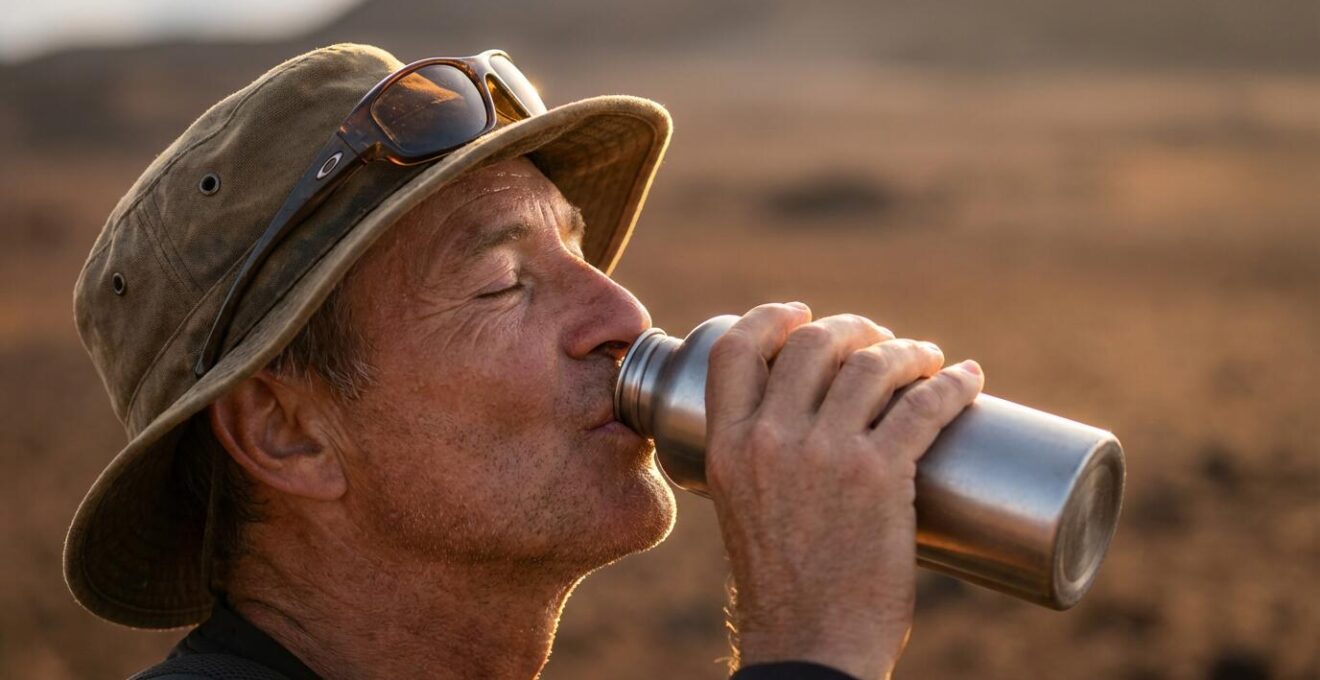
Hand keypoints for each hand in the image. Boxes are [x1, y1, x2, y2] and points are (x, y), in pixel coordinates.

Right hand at [705, 302, 983, 679]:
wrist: (811, 643)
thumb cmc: (784, 588)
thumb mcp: (744, 509)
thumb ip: (761, 462)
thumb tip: (808, 424)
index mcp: (727, 446)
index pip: (733, 350)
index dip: (769, 318)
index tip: (800, 314)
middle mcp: (770, 439)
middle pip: (810, 344)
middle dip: (851, 328)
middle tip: (877, 341)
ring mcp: (825, 454)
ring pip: (869, 365)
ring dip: (905, 349)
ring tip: (925, 357)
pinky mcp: (880, 474)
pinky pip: (922, 405)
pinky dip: (951, 384)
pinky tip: (967, 378)